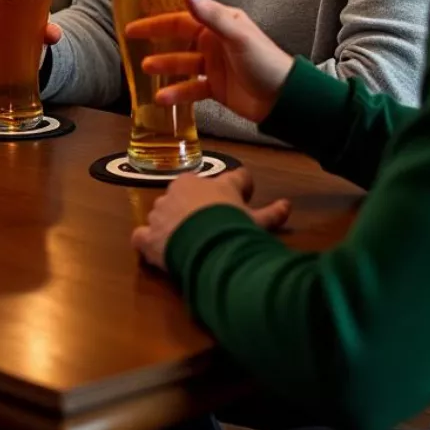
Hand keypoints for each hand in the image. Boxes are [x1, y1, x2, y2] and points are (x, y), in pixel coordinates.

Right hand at [125, 0, 293, 125]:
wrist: (284, 99)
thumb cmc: (266, 62)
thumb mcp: (237, 35)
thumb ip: (210, 14)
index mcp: (219, 25)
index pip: (181, 18)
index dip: (157, 20)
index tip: (135, 24)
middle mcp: (214, 43)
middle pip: (178, 39)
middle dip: (156, 41)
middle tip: (132, 43)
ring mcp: (215, 66)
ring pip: (182, 64)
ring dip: (164, 66)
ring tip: (145, 70)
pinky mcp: (216, 88)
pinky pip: (191, 89)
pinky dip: (177, 93)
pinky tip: (162, 99)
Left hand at [131, 167, 290, 270]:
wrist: (207, 247)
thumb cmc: (233, 227)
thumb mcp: (257, 221)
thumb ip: (271, 213)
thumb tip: (288, 204)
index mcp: (209, 183)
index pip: (229, 180)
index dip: (240, 189)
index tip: (245, 198)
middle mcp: (180, 190)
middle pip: (192, 194)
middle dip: (201, 207)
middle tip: (215, 226)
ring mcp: (161, 212)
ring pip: (166, 212)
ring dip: (174, 223)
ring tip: (188, 241)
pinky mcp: (148, 235)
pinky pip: (142, 236)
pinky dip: (146, 241)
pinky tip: (154, 249)